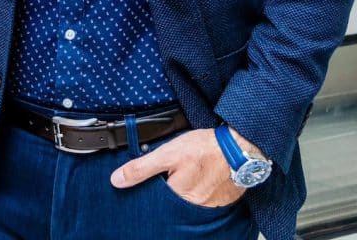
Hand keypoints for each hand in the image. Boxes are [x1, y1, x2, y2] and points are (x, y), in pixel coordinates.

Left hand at [110, 128, 244, 207]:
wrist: (239, 148)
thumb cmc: (205, 148)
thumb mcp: (167, 153)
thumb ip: (142, 168)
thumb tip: (117, 180)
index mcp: (176, 198)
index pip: (154, 202)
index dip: (151, 191)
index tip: (155, 179)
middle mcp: (192, 208)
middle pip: (171, 205)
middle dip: (169, 192)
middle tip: (178, 173)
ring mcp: (208, 208)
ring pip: (187, 204)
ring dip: (186, 192)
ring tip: (190, 174)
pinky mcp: (220, 203)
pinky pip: (204, 202)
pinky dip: (200, 192)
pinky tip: (201, 179)